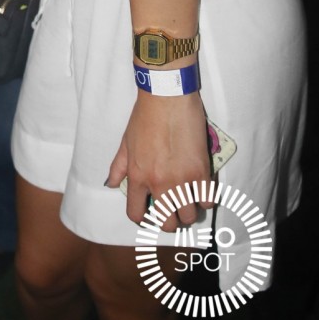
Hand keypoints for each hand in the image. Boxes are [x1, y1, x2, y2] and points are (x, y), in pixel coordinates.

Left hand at [107, 91, 213, 229]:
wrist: (167, 96)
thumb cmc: (144, 115)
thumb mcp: (126, 142)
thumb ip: (118, 167)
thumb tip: (111, 184)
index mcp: (137, 176)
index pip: (137, 213)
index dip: (143, 218)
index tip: (150, 214)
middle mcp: (158, 183)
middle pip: (167, 223)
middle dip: (170, 220)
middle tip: (173, 208)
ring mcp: (181, 180)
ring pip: (189, 216)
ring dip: (189, 211)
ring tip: (188, 199)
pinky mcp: (201, 171)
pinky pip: (207, 200)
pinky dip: (205, 198)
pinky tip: (201, 188)